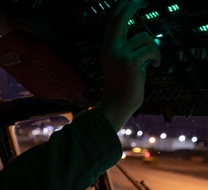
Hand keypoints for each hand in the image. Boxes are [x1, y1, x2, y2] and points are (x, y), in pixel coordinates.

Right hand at [96, 0, 160, 131]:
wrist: (117, 104)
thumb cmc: (122, 86)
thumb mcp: (122, 64)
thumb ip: (129, 50)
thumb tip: (146, 40)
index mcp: (107, 48)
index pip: (113, 23)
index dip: (122, 8)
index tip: (132, 0)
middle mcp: (110, 48)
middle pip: (120, 18)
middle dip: (132, 5)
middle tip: (143, 0)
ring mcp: (119, 54)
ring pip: (145, 38)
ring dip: (153, 49)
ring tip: (152, 63)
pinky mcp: (130, 61)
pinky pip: (152, 50)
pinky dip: (157, 58)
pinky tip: (154, 67)